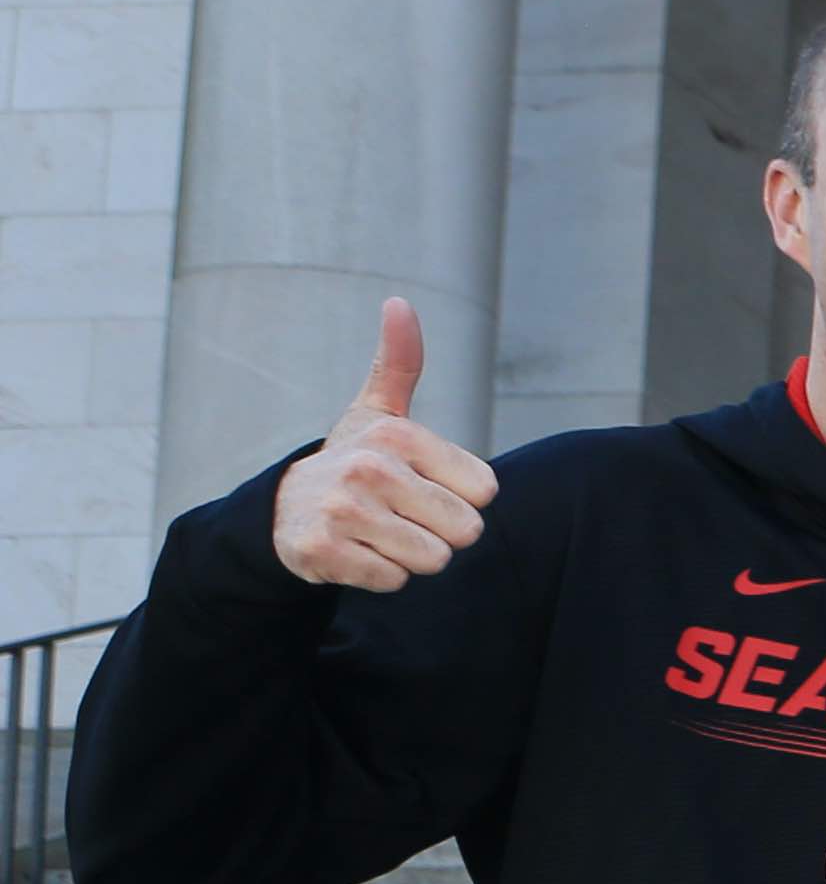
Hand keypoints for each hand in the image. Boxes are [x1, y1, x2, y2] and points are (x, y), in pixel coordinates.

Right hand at [269, 299, 498, 594]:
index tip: (420, 486)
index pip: (485, 492)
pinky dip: (381, 576)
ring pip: (432, 560)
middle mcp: (368, 469)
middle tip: (400, 515)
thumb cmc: (352, 461)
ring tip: (378, 533)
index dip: (459, 497)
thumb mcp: (378, 411)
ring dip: (411, 556)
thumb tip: (399, 302)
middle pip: (465, 531)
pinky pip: (393, 581)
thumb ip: (400, 362)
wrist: (282, 510)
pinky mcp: (321, 552)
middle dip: (440, 532)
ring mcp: (342, 511)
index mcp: (397, 435)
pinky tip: (355, 552)